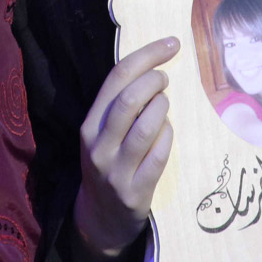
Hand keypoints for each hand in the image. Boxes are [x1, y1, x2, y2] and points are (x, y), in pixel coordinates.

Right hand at [73, 37, 180, 259]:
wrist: (101, 217)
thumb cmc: (109, 162)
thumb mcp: (104, 132)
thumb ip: (121, 103)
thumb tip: (155, 65)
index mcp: (90, 123)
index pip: (116, 77)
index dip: (147, 55)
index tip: (172, 43)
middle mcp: (98, 144)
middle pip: (129, 99)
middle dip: (155, 81)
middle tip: (165, 80)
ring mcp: (116, 169)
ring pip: (146, 127)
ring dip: (163, 108)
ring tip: (165, 106)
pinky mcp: (136, 191)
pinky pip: (160, 154)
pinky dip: (169, 136)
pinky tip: (168, 132)